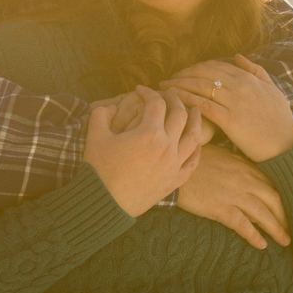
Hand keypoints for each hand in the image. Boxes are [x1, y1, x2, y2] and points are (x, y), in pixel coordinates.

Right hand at [85, 88, 206, 216]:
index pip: (156, 103)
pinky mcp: (175, 181)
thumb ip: (101, 114)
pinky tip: (197, 144)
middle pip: (180, 115)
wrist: (103, 203)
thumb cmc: (98, 169)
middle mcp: (167, 146)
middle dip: (176, 100)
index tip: (141, 90)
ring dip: (196, 121)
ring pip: (194, 137)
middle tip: (170, 94)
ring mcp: (174, 164)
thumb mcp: (95, 136)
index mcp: (149, 133)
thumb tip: (110, 106)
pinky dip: (197, 151)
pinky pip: (193, 163)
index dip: (148, 92)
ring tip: (195, 111)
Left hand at [160, 56, 292, 162]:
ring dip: (179, 85)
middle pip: (203, 73)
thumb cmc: (280, 119)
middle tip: (168, 80)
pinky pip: (204, 105)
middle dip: (182, 74)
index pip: (214, 66)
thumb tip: (237, 56)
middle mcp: (240, 86)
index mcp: (248, 78)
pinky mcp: (230, 120)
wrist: (287, 143)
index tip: (182, 73)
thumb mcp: (272, 89)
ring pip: (200, 87)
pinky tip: (175, 102)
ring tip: (164, 89)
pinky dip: (187, 100)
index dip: (194, 68)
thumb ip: (256, 70)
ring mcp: (235, 102)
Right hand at [177, 146, 290, 248]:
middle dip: (285, 215)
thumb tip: (246, 174)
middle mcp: (244, 180)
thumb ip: (236, 164)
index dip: (282, 199)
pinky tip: (262, 245)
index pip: (271, 184)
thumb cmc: (194, 160)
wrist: (172, 166)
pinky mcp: (220, 208)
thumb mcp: (221, 155)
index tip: (288, 210)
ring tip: (285, 241)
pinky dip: (254, 235)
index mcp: (245, 167)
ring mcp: (233, 194)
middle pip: (273, 199)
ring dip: (276, 228)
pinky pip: (242, 224)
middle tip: (292, 229)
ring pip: (263, 213)